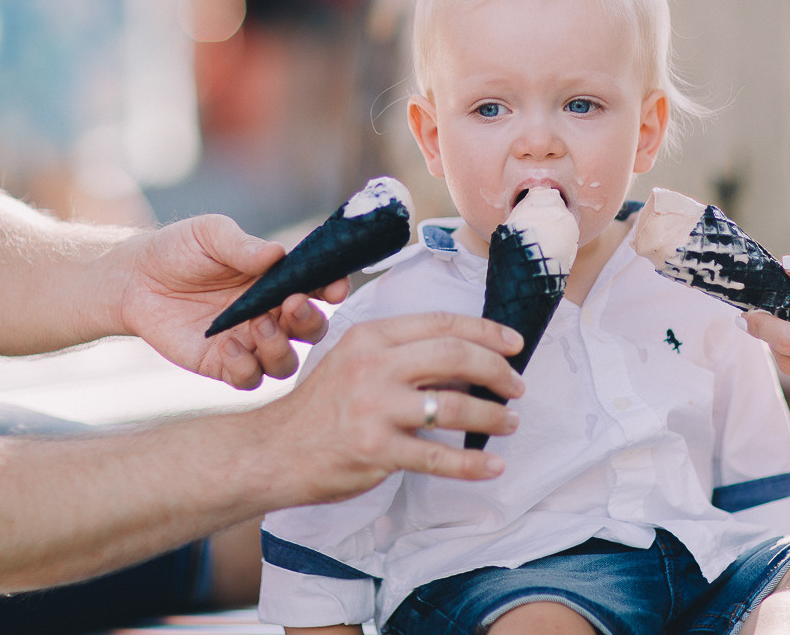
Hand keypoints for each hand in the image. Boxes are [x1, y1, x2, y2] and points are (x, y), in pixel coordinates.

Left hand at [118, 215, 348, 388]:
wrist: (134, 278)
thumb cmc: (180, 250)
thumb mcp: (211, 235)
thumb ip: (243, 245)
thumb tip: (277, 253)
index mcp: (280, 280)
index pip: (321, 289)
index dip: (334, 289)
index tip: (333, 288)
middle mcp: (273, 314)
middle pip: (313, 330)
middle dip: (310, 321)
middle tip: (290, 305)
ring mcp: (250, 342)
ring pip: (286, 362)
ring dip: (280, 348)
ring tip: (257, 325)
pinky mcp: (222, 364)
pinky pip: (249, 379)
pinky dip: (245, 367)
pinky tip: (227, 344)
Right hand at [265, 312, 525, 502]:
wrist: (273, 451)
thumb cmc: (321, 407)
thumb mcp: (352, 360)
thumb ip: (400, 354)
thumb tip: (465, 357)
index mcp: (371, 337)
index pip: (442, 323)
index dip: (486, 332)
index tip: (514, 343)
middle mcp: (373, 366)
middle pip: (455, 356)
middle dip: (497, 371)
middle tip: (516, 386)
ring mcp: (374, 408)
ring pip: (454, 406)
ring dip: (492, 416)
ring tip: (509, 422)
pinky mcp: (376, 450)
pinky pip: (438, 456)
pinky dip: (472, 463)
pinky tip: (492, 466)